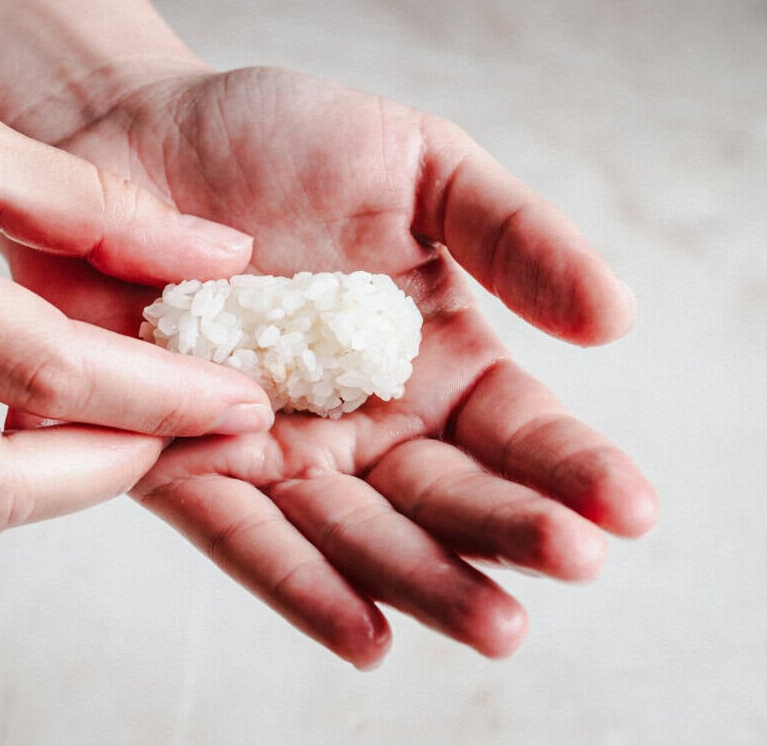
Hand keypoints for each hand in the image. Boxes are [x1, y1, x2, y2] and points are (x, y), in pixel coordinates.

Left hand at [2, 67, 658, 665]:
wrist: (136, 133)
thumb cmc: (280, 141)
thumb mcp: (419, 165)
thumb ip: (514, 234)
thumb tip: (617, 319)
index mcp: (432, 360)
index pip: (515, 430)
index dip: (572, 466)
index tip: (630, 508)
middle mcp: (363, 422)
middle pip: (444, 494)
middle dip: (509, 531)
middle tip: (573, 560)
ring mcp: (276, 450)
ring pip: (356, 531)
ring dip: (424, 579)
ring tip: (494, 622)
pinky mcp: (183, 461)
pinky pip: (243, 532)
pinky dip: (298, 582)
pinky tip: (365, 633)